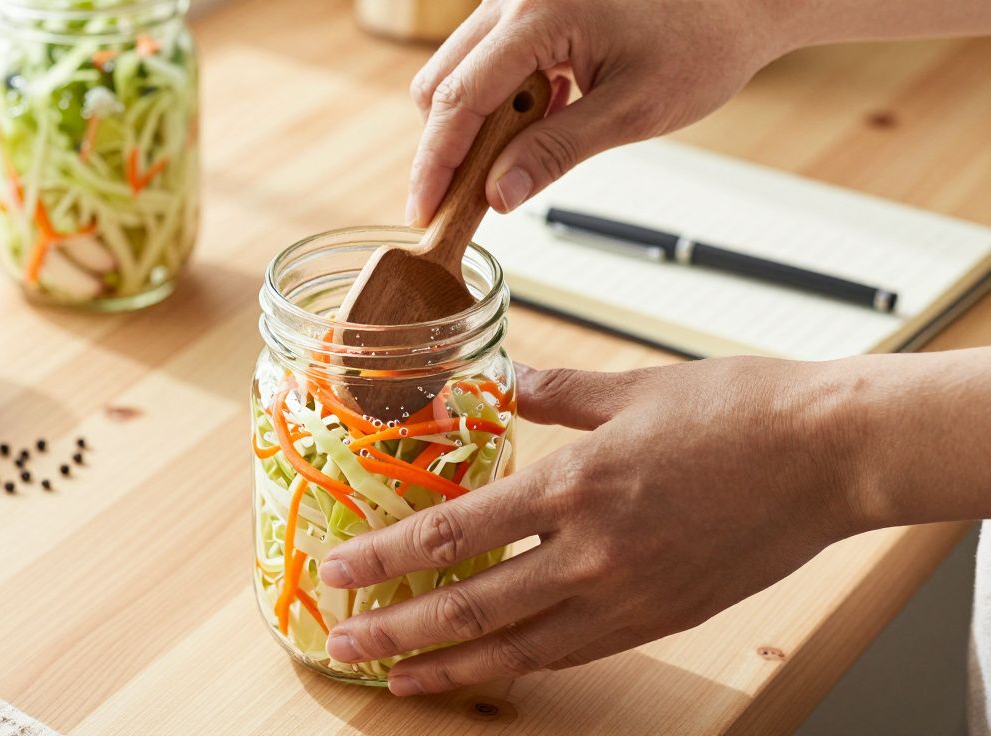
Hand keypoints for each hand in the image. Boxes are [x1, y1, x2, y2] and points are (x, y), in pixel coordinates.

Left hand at [318, 356, 878, 695]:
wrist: (830, 454)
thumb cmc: (738, 411)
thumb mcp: (629, 388)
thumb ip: (553, 393)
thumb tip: (502, 384)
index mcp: (574, 485)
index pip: (452, 533)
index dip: (385, 560)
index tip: (337, 573)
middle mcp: (591, 553)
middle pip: (471, 604)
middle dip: (396, 631)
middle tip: (341, 645)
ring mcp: (628, 595)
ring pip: (518, 647)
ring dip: (449, 665)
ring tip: (398, 680)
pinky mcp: (661, 617)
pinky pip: (574, 652)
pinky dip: (521, 664)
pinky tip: (490, 666)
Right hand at [404, 0, 794, 225]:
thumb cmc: (701, 42)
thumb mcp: (634, 111)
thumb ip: (557, 151)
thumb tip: (498, 196)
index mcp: (539, 11)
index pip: (459, 98)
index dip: (436, 164)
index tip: (423, 212)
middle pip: (441, 83)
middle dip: (447, 149)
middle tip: (469, 203)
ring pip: (456, 71)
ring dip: (476, 124)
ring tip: (525, 150)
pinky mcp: (524, 4)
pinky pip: (484, 58)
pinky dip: (497, 99)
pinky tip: (544, 113)